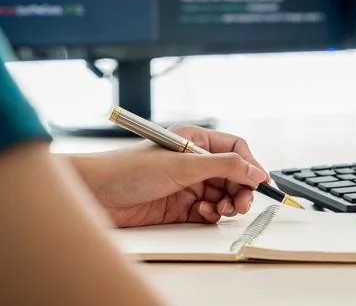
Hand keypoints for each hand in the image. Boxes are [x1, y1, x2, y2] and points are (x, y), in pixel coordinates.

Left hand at [71, 125, 269, 227]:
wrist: (94, 194)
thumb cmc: (127, 170)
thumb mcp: (183, 165)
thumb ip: (224, 167)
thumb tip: (255, 171)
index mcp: (195, 141)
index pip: (235, 149)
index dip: (251, 165)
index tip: (261, 183)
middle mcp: (193, 162)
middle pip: (234, 175)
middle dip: (241, 189)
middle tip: (242, 203)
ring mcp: (187, 185)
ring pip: (224, 195)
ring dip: (228, 204)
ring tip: (222, 209)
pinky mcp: (180, 207)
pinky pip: (209, 212)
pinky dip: (211, 214)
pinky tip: (201, 213)